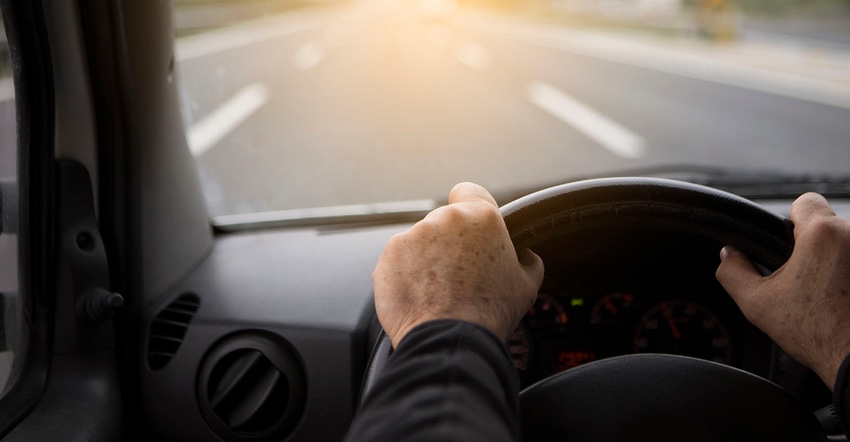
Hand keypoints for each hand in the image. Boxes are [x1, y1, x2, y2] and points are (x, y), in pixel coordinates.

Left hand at [372, 182, 544, 347]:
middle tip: (459, 273)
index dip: (470, 207)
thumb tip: (524, 255)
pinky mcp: (388, 257)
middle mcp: (443, 219)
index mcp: (481, 217)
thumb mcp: (527, 284)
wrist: (450, 341)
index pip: (469, 191)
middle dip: (449, 242)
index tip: (470, 228)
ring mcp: (412, 237)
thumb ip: (526, 259)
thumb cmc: (490, 314)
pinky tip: (420, 296)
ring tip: (438, 290)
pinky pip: (399, 261)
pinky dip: (406, 274)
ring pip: (420, 241)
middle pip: (444, 222)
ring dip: (426, 259)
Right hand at [716, 193, 849, 389]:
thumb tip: (727, 257)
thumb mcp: (758, 304)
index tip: (789, 241)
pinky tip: (844, 298)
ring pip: (846, 244)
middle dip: (815, 246)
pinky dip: (848, 273)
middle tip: (806, 279)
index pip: (806, 201)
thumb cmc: (817, 333)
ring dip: (837, 260)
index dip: (792, 219)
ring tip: (828, 293)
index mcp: (822, 234)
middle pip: (828, 225)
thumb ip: (734, 273)